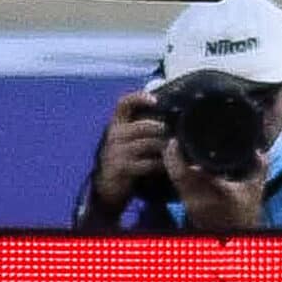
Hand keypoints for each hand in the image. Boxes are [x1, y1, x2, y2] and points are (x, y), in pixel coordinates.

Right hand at [90, 91, 168, 213]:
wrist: (107, 184)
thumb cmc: (123, 156)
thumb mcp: (127, 137)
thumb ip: (142, 125)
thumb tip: (169, 113)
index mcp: (117, 123)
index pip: (124, 103)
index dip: (139, 97)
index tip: (155, 100)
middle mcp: (115, 134)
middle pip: (143, 125)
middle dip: (162, 128)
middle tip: (175, 133)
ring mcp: (117, 151)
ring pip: (148, 143)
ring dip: (165, 146)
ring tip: (175, 149)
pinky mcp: (122, 167)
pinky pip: (147, 163)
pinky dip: (160, 164)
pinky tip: (167, 165)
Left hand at [163, 138, 267, 233]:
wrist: (235, 238)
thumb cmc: (246, 213)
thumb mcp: (256, 187)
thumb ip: (259, 166)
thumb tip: (257, 149)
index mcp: (218, 192)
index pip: (192, 172)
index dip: (180, 156)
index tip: (178, 140)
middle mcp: (200, 199)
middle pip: (176, 174)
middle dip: (171, 155)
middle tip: (173, 140)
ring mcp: (191, 204)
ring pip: (174, 179)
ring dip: (171, 163)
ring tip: (173, 147)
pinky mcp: (186, 207)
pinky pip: (176, 185)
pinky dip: (175, 172)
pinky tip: (178, 162)